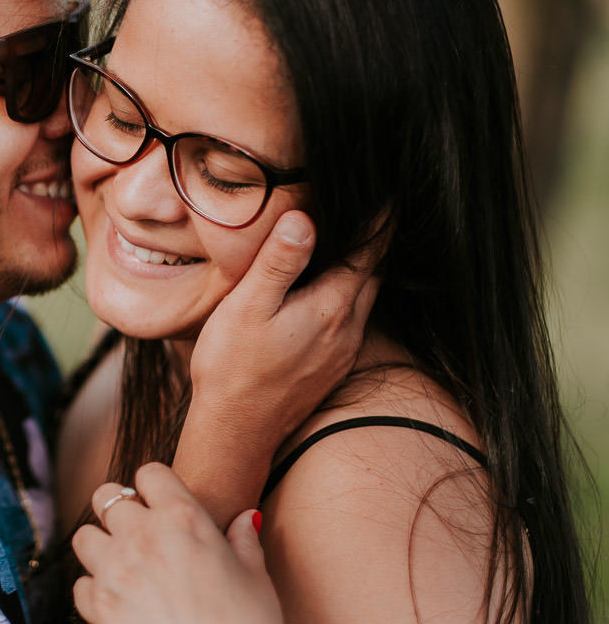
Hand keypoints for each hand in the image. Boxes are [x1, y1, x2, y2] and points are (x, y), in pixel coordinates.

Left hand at [72, 463, 281, 623]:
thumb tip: (247, 518)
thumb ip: (245, 542)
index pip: (150, 473)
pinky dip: (95, 589)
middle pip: (105, 496)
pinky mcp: (98, 605)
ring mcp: (115, 569)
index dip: (155, 486)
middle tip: (136, 529)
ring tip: (122, 564)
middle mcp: (143, 535)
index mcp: (183, 518)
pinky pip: (81, 584)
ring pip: (84, 536)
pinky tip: (119, 600)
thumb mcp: (256, 579)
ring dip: (101, 546)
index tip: (160, 501)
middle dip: (118, 509)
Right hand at [175, 210, 383, 521]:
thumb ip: (279, 262)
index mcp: (331, 307)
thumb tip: (305, 219)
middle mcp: (348, 329)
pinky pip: (351, 320)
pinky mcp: (331, 367)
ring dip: (361, 269)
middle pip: (374, 273)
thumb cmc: (233, 368)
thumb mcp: (248, 307)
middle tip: (370, 209)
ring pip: (364, 298)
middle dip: (374, 240)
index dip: (380, 219)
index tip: (390, 191)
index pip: (369, 251)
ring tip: (349, 242)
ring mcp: (342, 351)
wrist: (236, 432)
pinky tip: (325, 292)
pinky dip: (347, 296)